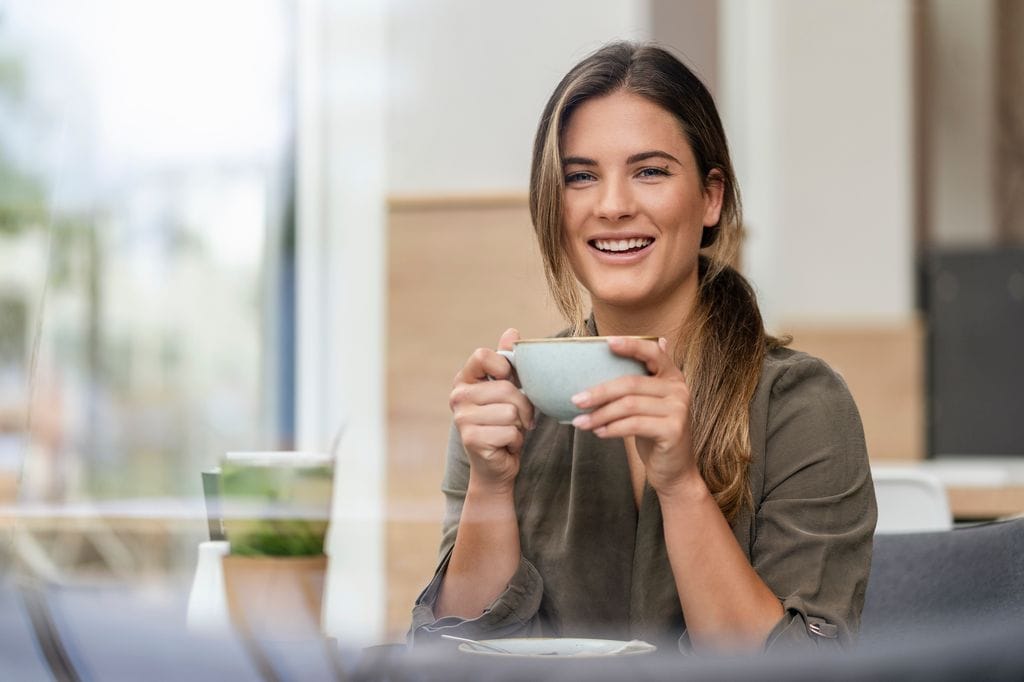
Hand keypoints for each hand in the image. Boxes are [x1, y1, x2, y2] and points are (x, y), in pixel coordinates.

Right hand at [449, 328, 534, 491]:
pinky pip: (511, 431)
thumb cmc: (503, 423)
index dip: (504, 367)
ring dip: (519, 425)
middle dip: (523, 406)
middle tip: (517, 418)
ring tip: (509, 431)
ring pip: (511, 411)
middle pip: (506, 388)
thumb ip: (508, 362)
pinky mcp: (472, 439)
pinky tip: (504, 445)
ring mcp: (462, 419)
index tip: (509, 381)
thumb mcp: (507, 390)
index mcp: (464, 380)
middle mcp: (458, 397)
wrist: (495, 466)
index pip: (483, 355)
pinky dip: (515, 441)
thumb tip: (512, 332)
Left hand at [569, 336, 699, 493]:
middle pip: (631, 383)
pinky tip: (599, 433)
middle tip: (576, 400)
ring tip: (581, 422)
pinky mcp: (673, 430)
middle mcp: (679, 389)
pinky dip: (612, 429)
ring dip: (600, 415)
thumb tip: (623, 347)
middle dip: (599, 392)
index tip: (607, 342)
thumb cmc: (655, 433)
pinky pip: (634, 425)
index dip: (631, 346)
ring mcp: (679, 409)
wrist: (675, 470)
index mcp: (672, 376)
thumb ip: (639, 381)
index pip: (653, 353)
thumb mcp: (647, 405)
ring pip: (629, 405)